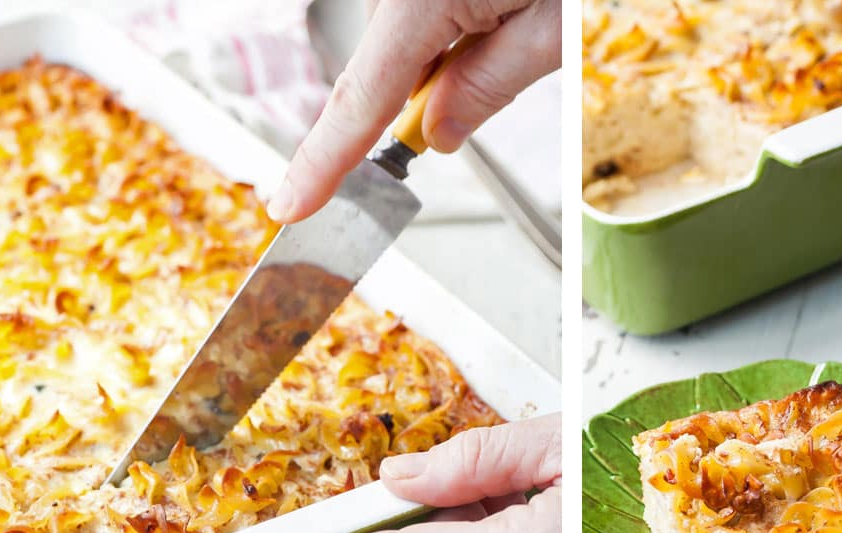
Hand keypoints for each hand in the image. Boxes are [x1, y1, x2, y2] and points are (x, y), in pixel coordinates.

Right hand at [267, 0, 560, 221]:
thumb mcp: (551, 30)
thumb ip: (488, 86)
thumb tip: (438, 134)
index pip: (359, 101)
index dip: (324, 160)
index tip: (291, 204)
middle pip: (380, 68)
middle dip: (421, 97)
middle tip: (495, 66)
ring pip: (400, 38)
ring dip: (442, 52)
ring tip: (511, 13)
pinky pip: (413, 9)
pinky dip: (443, 25)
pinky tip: (492, 6)